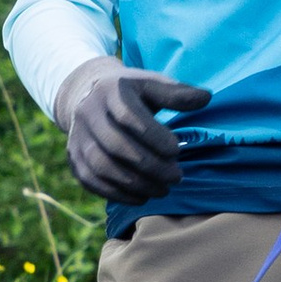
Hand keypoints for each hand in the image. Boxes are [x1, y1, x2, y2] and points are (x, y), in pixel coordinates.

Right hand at [53, 56, 211, 199]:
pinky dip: (118, 193)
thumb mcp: (152, 85)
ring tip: (163, 190)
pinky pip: (93, 181)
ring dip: (135, 183)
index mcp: (110, 90)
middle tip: (177, 177)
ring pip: (102, 167)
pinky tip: (143, 196)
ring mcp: (78, 138)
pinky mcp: (74, 159)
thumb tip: (206, 98)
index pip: (129, 116)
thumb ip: (177, 94)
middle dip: (150, 165)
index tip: (177, 150)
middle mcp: (88, 113)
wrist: (88, 96)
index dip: (153, 136)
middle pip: (116, 145)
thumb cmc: (131, 93)